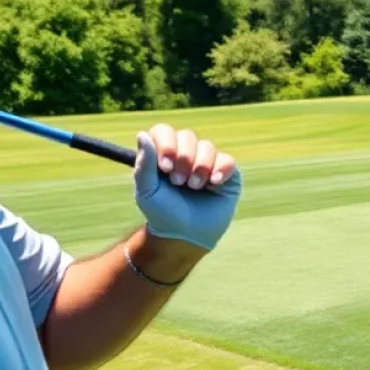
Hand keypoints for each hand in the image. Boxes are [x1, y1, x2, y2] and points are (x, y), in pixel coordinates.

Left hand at [133, 125, 241, 251]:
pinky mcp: (227, 174)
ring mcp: (208, 163)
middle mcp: (186, 155)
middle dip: (183, 158)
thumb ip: (144, 164)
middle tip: (179, 182)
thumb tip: (142, 134)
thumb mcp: (147, 191)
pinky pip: (227, 160)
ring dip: (200, 167)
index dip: (166, 144)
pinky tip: (214, 184)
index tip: (165, 167)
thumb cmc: (163, 214)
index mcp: (164, 154)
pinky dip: (220, 170)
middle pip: (187, 136)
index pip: (164, 132)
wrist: (186, 237)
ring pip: (208, 147)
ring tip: (195, 187)